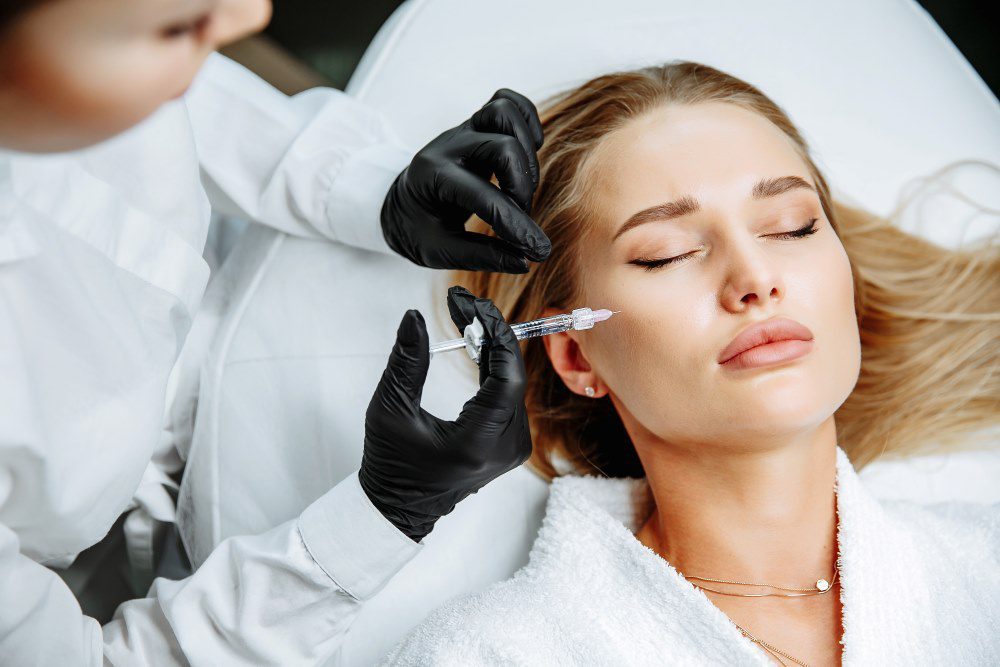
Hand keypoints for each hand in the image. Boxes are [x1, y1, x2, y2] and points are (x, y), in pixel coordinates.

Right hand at [358, 287, 531, 540]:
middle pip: (512, 376)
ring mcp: (513, 447)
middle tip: (464, 302)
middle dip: (490, 333)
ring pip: (513, 382)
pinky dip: (493, 366)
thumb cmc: (392, 463)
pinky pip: (509, 394)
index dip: (494, 334)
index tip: (473, 304)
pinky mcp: (511, 442)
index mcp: (479, 443)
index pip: (505, 378)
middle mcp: (506, 448)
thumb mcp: (389, 409)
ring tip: (466, 316)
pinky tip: (477, 341)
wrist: (400, 505)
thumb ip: (406, 362)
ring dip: (492, 346)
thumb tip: (414, 318)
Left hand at [380, 89, 550, 273]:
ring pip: (504, 111)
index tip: (537, 251)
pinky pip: (508, 101)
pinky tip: (529, 150)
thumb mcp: (439, 251)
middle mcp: (449, 146)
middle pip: (502, 147)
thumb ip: (480, 255)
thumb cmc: (419, 228)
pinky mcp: (478, 125)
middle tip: (520, 214)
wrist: (403, 203)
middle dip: (522, 187)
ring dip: (526, 150)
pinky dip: (527, 120)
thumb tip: (524, 261)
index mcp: (432, 178)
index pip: (484, 197)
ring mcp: (464, 130)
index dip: (517, 226)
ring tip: (522, 185)